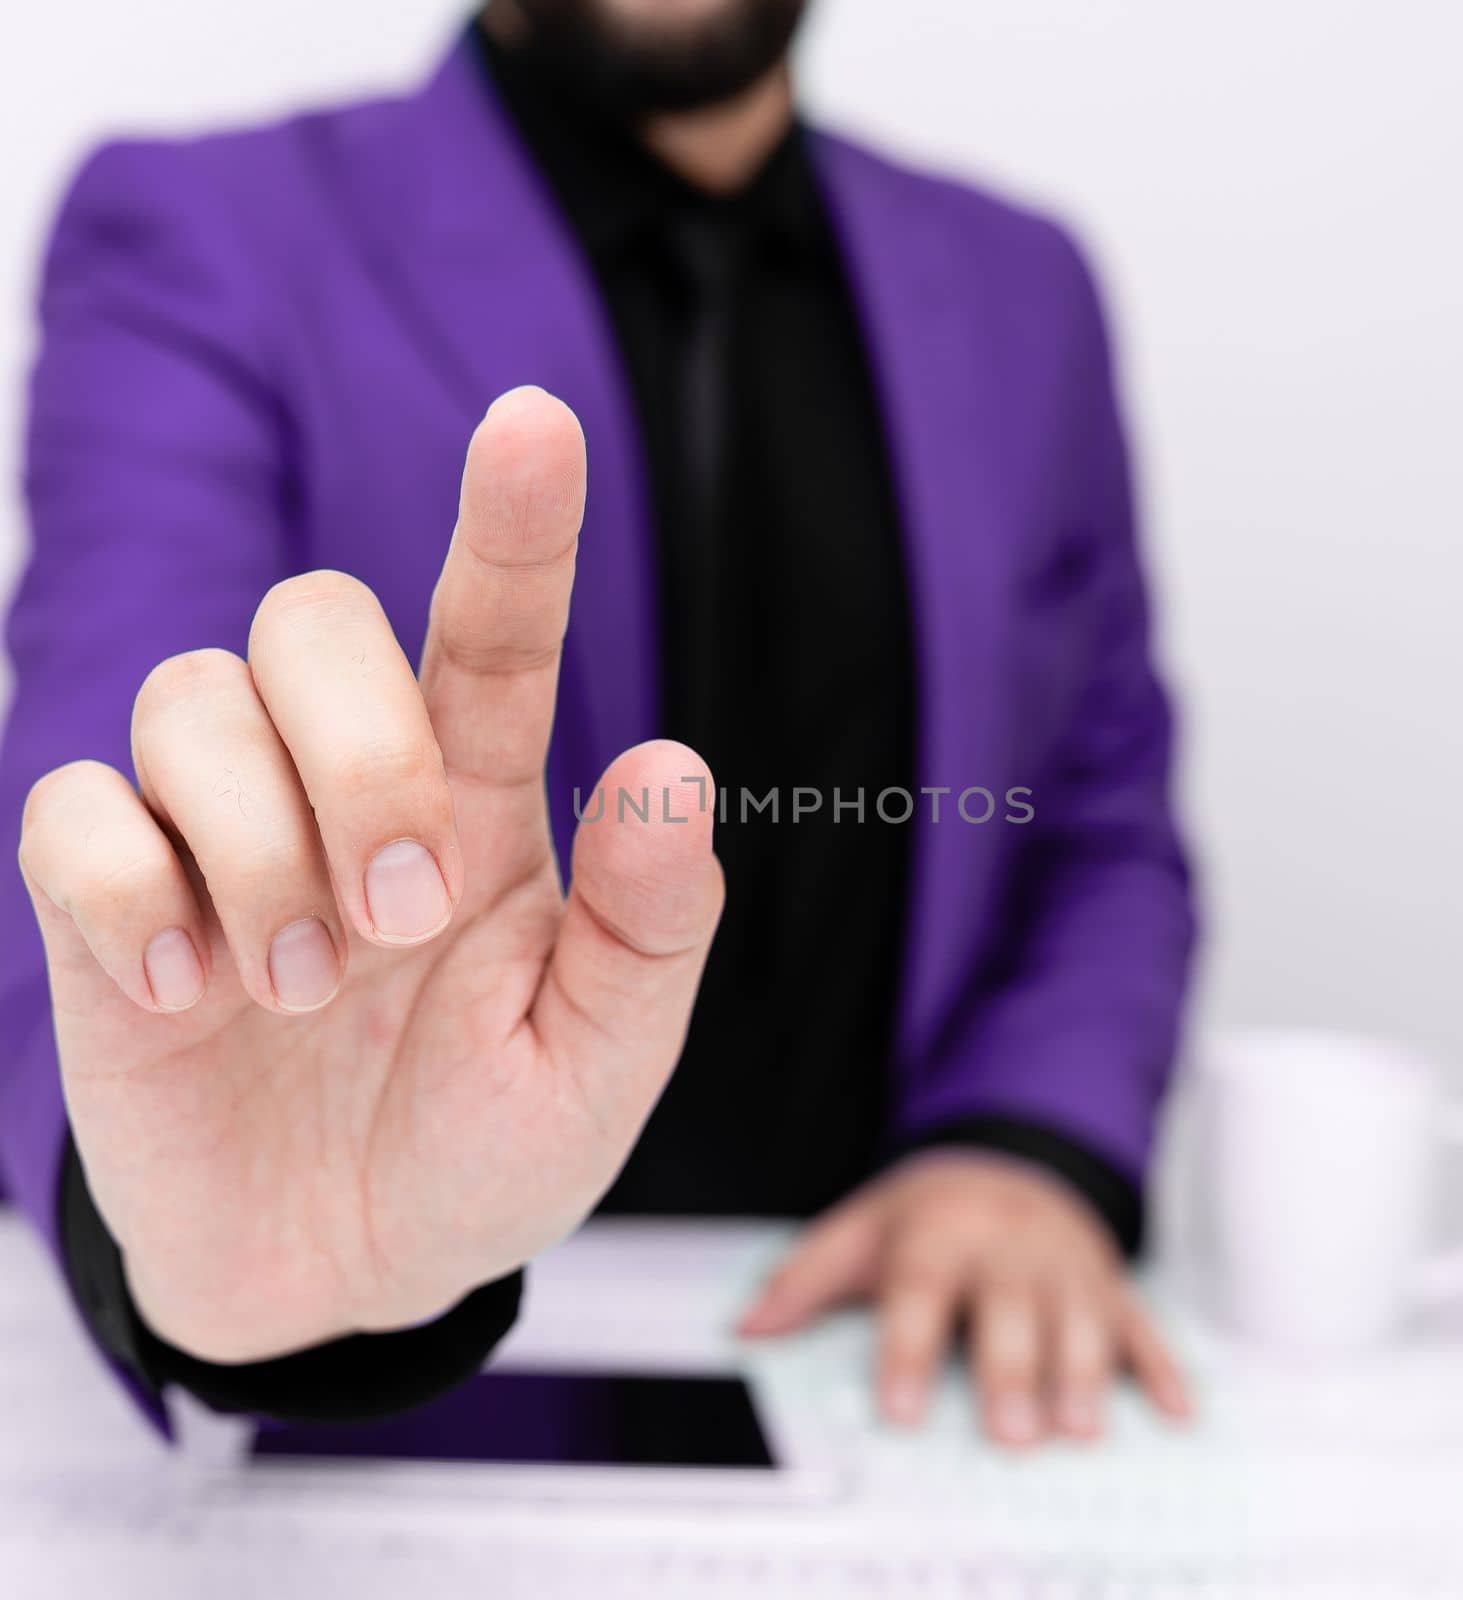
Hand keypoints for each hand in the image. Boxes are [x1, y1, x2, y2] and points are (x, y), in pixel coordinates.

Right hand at [19, 388, 722, 1362]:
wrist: (347, 1270)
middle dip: (358, 749)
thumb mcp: (599, 1063)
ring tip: (301, 990)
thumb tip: (673, 767)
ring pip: (190, 697)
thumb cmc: (486, 1148)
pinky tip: (194, 998)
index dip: (513, 523)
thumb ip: (650, 929)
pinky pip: (75, 814)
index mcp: (482, 803)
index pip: (493, 627)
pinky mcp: (110, 907)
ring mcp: (220, 837)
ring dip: (260, 843)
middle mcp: (347, 786)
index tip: (535, 421)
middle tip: (400, 918)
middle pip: (314, 618)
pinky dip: (136, 898)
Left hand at [740, 1149, 1189, 1446]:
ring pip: (1081, 1316)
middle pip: (1010, 1307)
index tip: (898, 1409)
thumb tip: (748, 1325)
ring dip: (1085, 1371)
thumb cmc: (927, 1214)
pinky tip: (1177, 1411)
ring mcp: (1065, 1263)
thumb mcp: (859, 1230)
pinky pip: (1141, 1323)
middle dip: (1012, 1370)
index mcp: (939, 1231)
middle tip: (1010, 1433)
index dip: (908, 1348)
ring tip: (1082, 1428)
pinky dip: (1162, 1367)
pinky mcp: (1108, 1284)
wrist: (1007, 1160)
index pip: (921, 1288)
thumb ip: (806, 1279)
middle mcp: (1007, 1244)